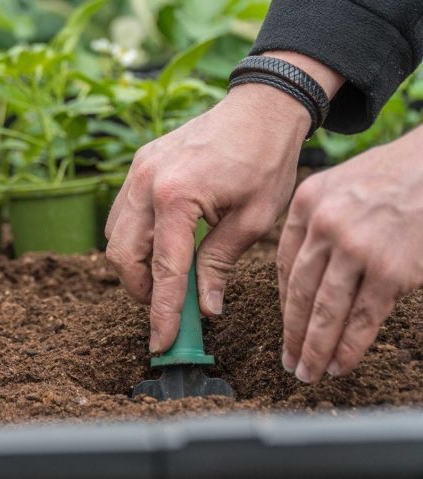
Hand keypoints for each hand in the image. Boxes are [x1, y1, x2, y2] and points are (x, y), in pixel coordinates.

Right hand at [105, 82, 309, 352]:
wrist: (259, 108)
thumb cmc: (265, 160)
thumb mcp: (252, 219)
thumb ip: (219, 264)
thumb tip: (205, 308)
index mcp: (176, 197)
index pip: (163, 270)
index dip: (162, 312)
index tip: (162, 343)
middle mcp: (145, 183)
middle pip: (123, 257)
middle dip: (142, 291)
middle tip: (169, 309)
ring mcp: (137, 171)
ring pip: (115, 237)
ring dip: (134, 267)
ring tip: (166, 279)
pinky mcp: (138, 166)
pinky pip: (121, 214)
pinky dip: (133, 239)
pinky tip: (159, 247)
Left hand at [278, 125, 422, 382]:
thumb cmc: (390, 176)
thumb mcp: (338, 186)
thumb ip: (316, 224)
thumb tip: (302, 278)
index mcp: (305, 205)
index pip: (285, 265)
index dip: (285, 304)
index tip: (285, 327)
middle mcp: (324, 226)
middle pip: (300, 292)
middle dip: (293, 334)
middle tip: (290, 362)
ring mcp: (356, 248)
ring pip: (326, 311)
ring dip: (315, 348)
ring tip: (308, 372)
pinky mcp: (391, 269)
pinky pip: (362, 317)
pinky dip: (349, 347)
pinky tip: (340, 364)